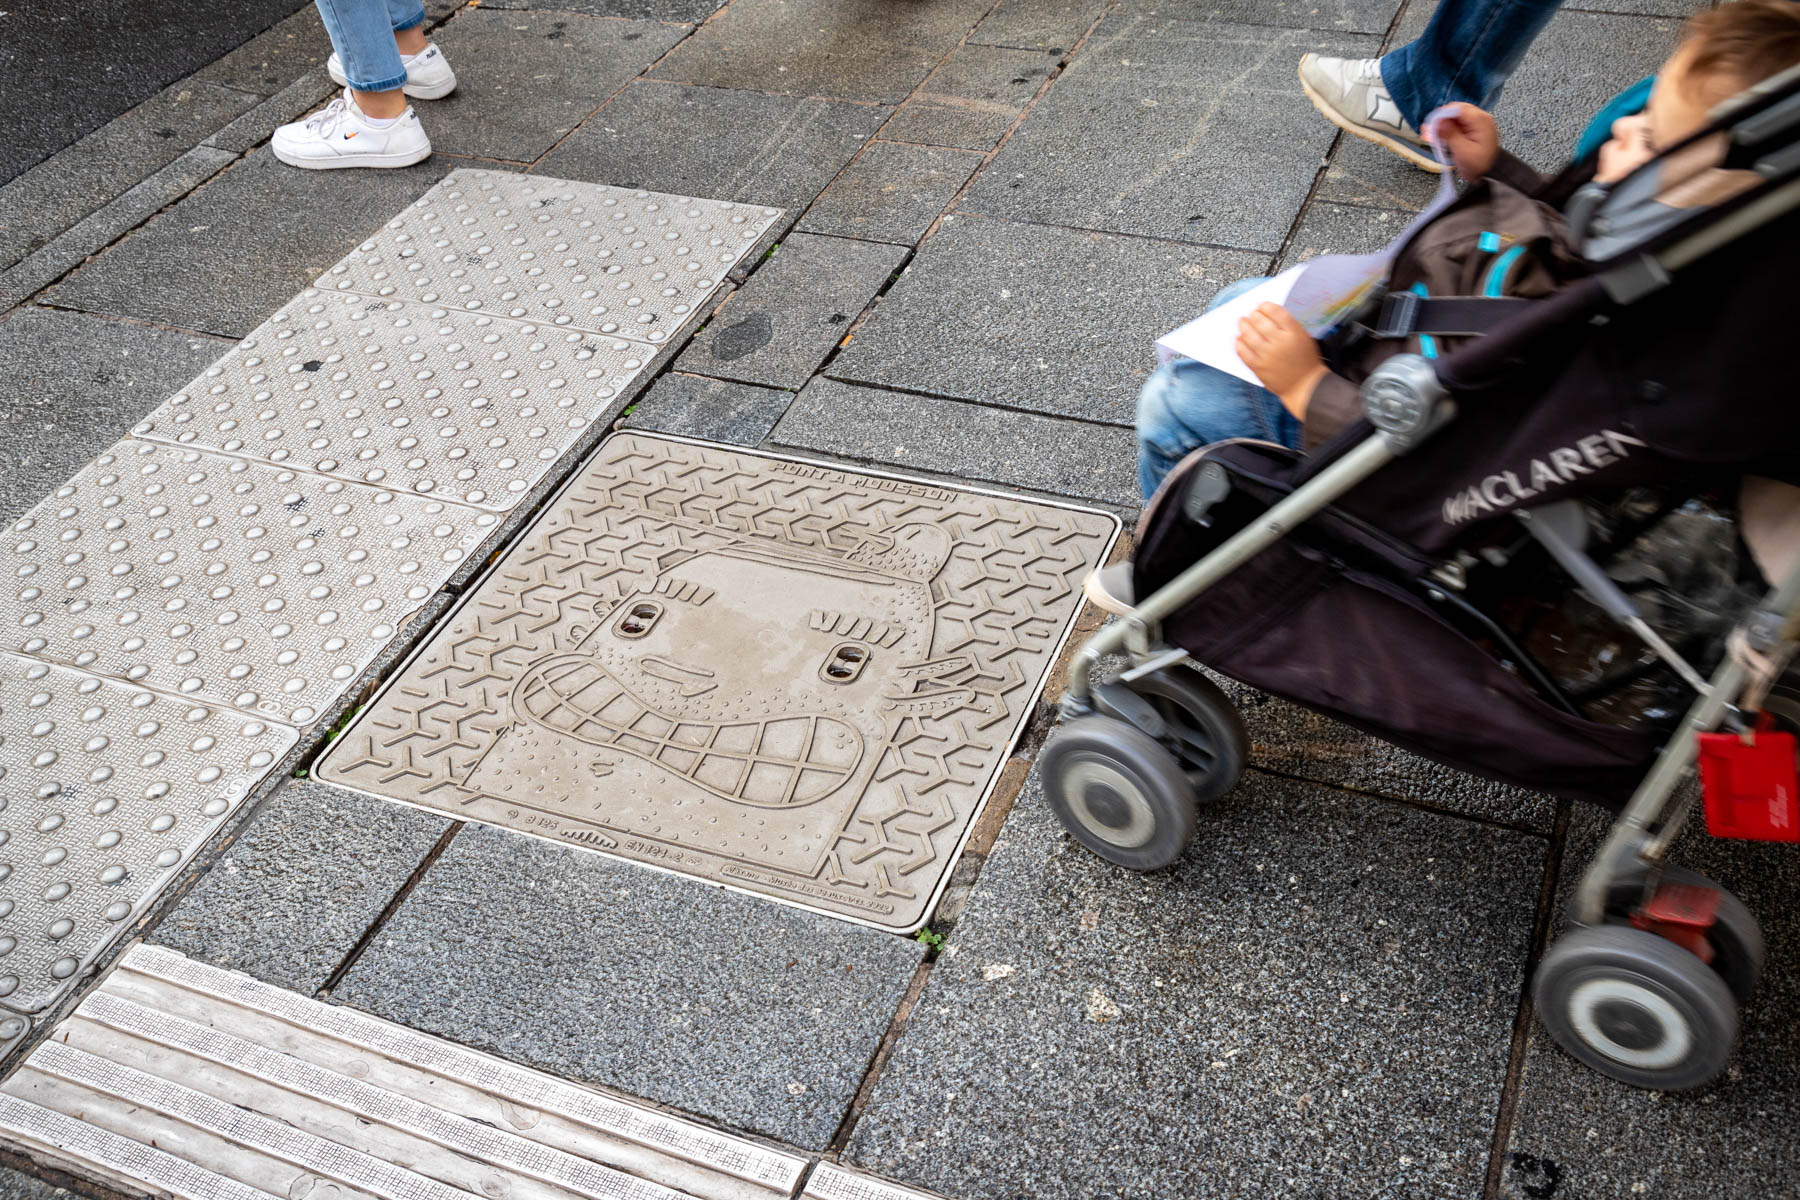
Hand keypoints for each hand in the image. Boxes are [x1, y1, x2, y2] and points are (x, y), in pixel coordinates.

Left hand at [1237, 302, 1326, 419]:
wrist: (1305, 386)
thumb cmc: (1305, 360)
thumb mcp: (1303, 338)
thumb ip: (1287, 326)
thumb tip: (1266, 315)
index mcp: (1294, 333)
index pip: (1276, 312)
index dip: (1266, 306)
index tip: (1262, 305)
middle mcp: (1280, 342)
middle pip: (1260, 321)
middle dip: (1253, 314)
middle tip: (1251, 314)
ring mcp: (1267, 355)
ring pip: (1249, 334)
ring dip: (1243, 325)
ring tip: (1242, 322)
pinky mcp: (1258, 367)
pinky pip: (1243, 352)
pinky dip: (1239, 343)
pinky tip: (1239, 339)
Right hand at [1430, 102, 1499, 179]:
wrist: (1488, 173)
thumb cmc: (1479, 165)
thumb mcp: (1463, 151)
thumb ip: (1451, 134)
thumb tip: (1438, 122)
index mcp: (1481, 121)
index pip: (1458, 109)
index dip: (1442, 115)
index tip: (1431, 126)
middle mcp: (1479, 118)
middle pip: (1455, 111)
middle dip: (1440, 120)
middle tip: (1429, 133)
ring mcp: (1475, 122)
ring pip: (1454, 116)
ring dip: (1441, 125)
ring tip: (1431, 137)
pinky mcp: (1471, 127)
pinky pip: (1456, 123)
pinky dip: (1446, 129)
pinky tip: (1439, 138)